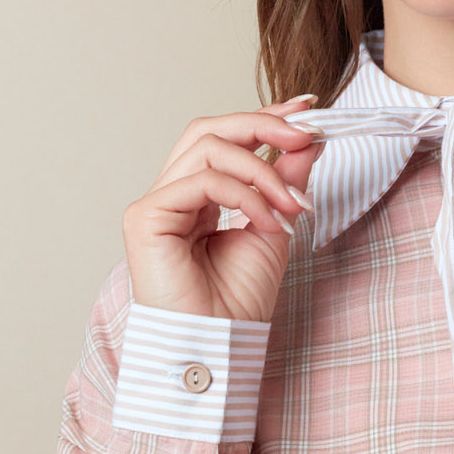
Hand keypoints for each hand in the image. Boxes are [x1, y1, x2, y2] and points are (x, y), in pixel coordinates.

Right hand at [121, 100, 323, 323]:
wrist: (219, 346)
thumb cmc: (237, 304)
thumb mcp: (275, 228)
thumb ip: (286, 182)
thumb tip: (308, 138)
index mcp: (198, 196)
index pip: (226, 138)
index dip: (264, 116)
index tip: (307, 107)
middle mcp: (173, 194)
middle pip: (211, 130)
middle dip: (263, 125)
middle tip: (306, 134)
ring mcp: (156, 203)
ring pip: (209, 149)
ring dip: (263, 170)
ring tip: (294, 205)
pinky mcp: (146, 216)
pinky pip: (203, 181)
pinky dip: (245, 195)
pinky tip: (270, 220)